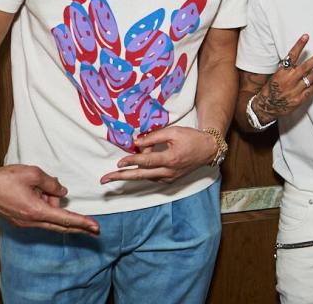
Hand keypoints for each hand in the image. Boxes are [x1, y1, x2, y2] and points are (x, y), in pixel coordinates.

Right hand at [0, 162, 98, 234]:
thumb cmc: (7, 178)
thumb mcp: (35, 174)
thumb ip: (52, 184)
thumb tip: (62, 191)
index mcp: (36, 211)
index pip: (65, 219)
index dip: (82, 223)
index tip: (96, 228)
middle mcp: (31, 221)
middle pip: (60, 225)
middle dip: (78, 226)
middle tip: (95, 229)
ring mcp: (24, 222)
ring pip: (49, 215)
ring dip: (51, 202)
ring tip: (38, 186)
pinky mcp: (19, 220)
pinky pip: (39, 214)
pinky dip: (43, 204)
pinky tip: (35, 191)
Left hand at [101, 126, 217, 183]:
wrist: (208, 149)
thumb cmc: (191, 138)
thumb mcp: (173, 132)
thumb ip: (154, 137)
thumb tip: (136, 143)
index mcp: (170, 159)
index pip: (146, 162)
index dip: (131, 161)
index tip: (118, 163)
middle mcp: (169, 172)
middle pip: (140, 176)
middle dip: (121, 177)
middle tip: (104, 180)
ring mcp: (170, 178)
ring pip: (145, 176)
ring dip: (134, 170)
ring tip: (125, 163)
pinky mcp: (171, 180)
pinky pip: (153, 177)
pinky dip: (145, 171)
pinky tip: (141, 165)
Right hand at [252, 34, 312, 122]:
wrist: (266, 107)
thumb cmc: (271, 89)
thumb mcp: (276, 76)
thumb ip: (286, 69)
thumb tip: (296, 60)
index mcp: (282, 72)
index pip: (292, 56)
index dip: (299, 45)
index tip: (306, 36)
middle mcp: (289, 80)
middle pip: (306, 66)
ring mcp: (295, 90)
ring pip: (311, 78)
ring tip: (310, 74)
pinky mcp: (299, 99)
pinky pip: (311, 89)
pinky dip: (312, 85)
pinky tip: (309, 84)